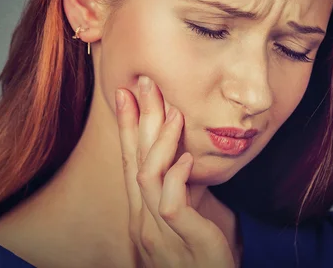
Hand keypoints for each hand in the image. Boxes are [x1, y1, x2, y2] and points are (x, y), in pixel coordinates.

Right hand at [115, 75, 235, 267]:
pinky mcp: (183, 241)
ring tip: (174, 112)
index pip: (131, 160)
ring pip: (147, 176)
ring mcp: (159, 232)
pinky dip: (176, 177)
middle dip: (138, 119)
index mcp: (145, 210)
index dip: (127, 126)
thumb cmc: (207, 255)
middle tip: (143, 82)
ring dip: (160, 140)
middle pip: (135, 160)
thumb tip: (187, 155)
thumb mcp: (194, 213)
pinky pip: (171, 204)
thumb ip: (185, 188)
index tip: (125, 93)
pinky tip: (188, 159)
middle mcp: (145, 219)